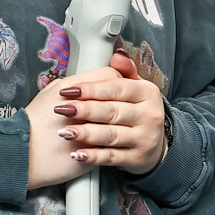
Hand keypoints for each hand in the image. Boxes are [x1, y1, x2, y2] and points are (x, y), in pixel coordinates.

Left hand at [24, 52, 166, 187]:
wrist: (152, 144)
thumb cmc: (137, 111)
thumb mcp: (136, 89)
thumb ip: (124, 72)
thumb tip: (117, 56)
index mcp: (148, 93)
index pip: (117, 88)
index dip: (92, 89)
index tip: (70, 90)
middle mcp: (150, 116)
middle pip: (112, 111)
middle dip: (85, 110)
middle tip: (63, 110)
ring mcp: (144, 139)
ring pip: (111, 135)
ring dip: (86, 134)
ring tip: (65, 132)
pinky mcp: (136, 159)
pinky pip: (111, 157)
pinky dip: (93, 156)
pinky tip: (78, 154)